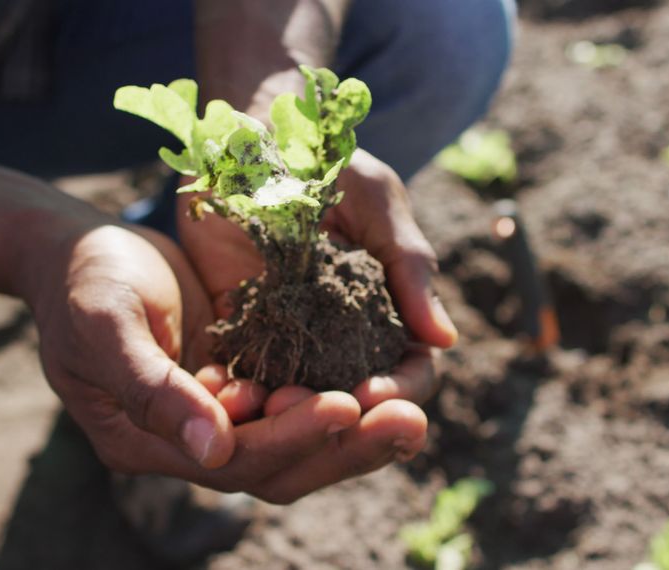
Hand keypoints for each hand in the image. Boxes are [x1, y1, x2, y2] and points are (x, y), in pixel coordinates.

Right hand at [22, 220, 426, 502]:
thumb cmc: (83, 280)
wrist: (80, 249)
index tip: (347, 405)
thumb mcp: (106, 325)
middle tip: (412, 420)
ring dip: (355, 429)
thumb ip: (154, 391)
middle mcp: (189, 441)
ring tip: (413, 408)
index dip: (290, 437)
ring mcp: (218, 415)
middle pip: (278, 466)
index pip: (234, 459)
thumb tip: (216, 449)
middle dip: (345, 446)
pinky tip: (387, 379)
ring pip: (296, 442)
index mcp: (146, 441)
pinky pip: (297, 401)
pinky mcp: (242, 380)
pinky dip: (340, 395)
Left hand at [178, 149, 456, 409]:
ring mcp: (289, 336)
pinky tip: (222, 394)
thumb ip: (410, 266)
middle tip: (308, 409)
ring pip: (296, 398)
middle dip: (338, 415)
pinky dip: (235, 390)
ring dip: (283, 412)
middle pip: (353, 399)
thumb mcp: (377, 203)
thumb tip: (445, 340)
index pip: (409, 370)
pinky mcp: (237, 327)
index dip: (398, 391)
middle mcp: (342, 336)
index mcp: (386, 311)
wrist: (250, 139)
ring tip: (262, 407)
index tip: (373, 395)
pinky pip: (240, 372)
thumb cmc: (326, 160)